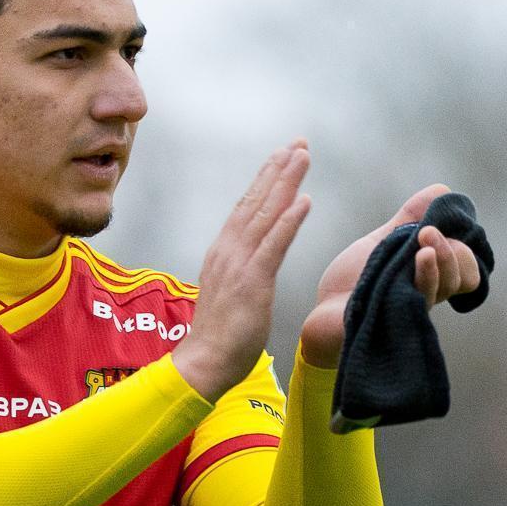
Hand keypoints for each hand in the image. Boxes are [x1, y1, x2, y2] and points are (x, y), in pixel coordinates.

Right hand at [171, 141, 312, 400]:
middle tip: (298, 143)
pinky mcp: (252, 282)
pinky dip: (288, 221)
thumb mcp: (231, 293)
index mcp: (223, 252)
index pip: (247, 208)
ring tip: (302, 157)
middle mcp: (228, 250)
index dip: (266, 180)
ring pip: (265, 214)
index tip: (282, 156)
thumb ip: (241, 270)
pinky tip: (304, 201)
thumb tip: (253, 259)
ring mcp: (239, 264)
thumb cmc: (220, 335)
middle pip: (257, 202)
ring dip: (285, 183)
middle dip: (278, 170)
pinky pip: (273, 245)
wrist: (203, 362)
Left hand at [299, 183, 482, 366]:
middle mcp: (427, 294)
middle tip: (428, 231)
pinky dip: (425, 276)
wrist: (322, 311)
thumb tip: (442, 190)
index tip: (446, 226)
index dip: (464, 248)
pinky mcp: (395, 320)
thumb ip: (409, 218)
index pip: (467, 268)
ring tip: (425, 236)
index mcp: (429, 277)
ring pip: (444, 286)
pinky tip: (421, 258)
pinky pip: (420, 301)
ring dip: (441, 257)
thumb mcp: (383, 242)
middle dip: (453, 250)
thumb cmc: (354, 281)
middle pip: (463, 277)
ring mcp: (413, 308)